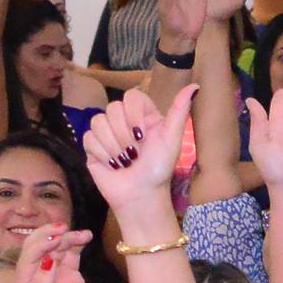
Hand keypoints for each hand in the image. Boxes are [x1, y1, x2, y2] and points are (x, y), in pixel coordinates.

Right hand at [77, 91, 183, 227]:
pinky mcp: (92, 146)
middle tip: (135, 154)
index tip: (142, 134)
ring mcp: (106, 133)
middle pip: (112, 108)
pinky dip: (102, 155)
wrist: (140, 195)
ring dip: (114, 148)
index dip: (133, 114)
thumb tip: (195, 86)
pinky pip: (88, 138)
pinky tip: (113, 165)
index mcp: (143, 115)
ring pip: (98, 122)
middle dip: (124, 136)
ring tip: (125, 162)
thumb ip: (180, 111)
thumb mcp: (172, 139)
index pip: (131, 96)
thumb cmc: (158, 169)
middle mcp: (124, 121)